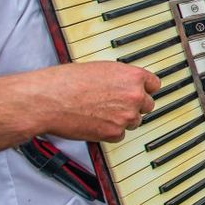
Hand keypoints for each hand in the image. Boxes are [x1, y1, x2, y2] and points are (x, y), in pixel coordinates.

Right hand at [37, 62, 159, 142]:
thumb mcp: (101, 69)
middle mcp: (134, 96)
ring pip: (134, 121)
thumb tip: (126, 84)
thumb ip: (120, 78)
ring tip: (101, 113)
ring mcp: (126, 116)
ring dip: (122, 119)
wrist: (49, 100)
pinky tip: (95, 122)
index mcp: (132, 76)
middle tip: (116, 105)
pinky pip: (120, 135)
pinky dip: (110, 132)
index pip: (154, 85)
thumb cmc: (67, 82)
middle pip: (147, 105)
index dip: (145, 89)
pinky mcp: (115, 133)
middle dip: (135, 106)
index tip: (140, 92)